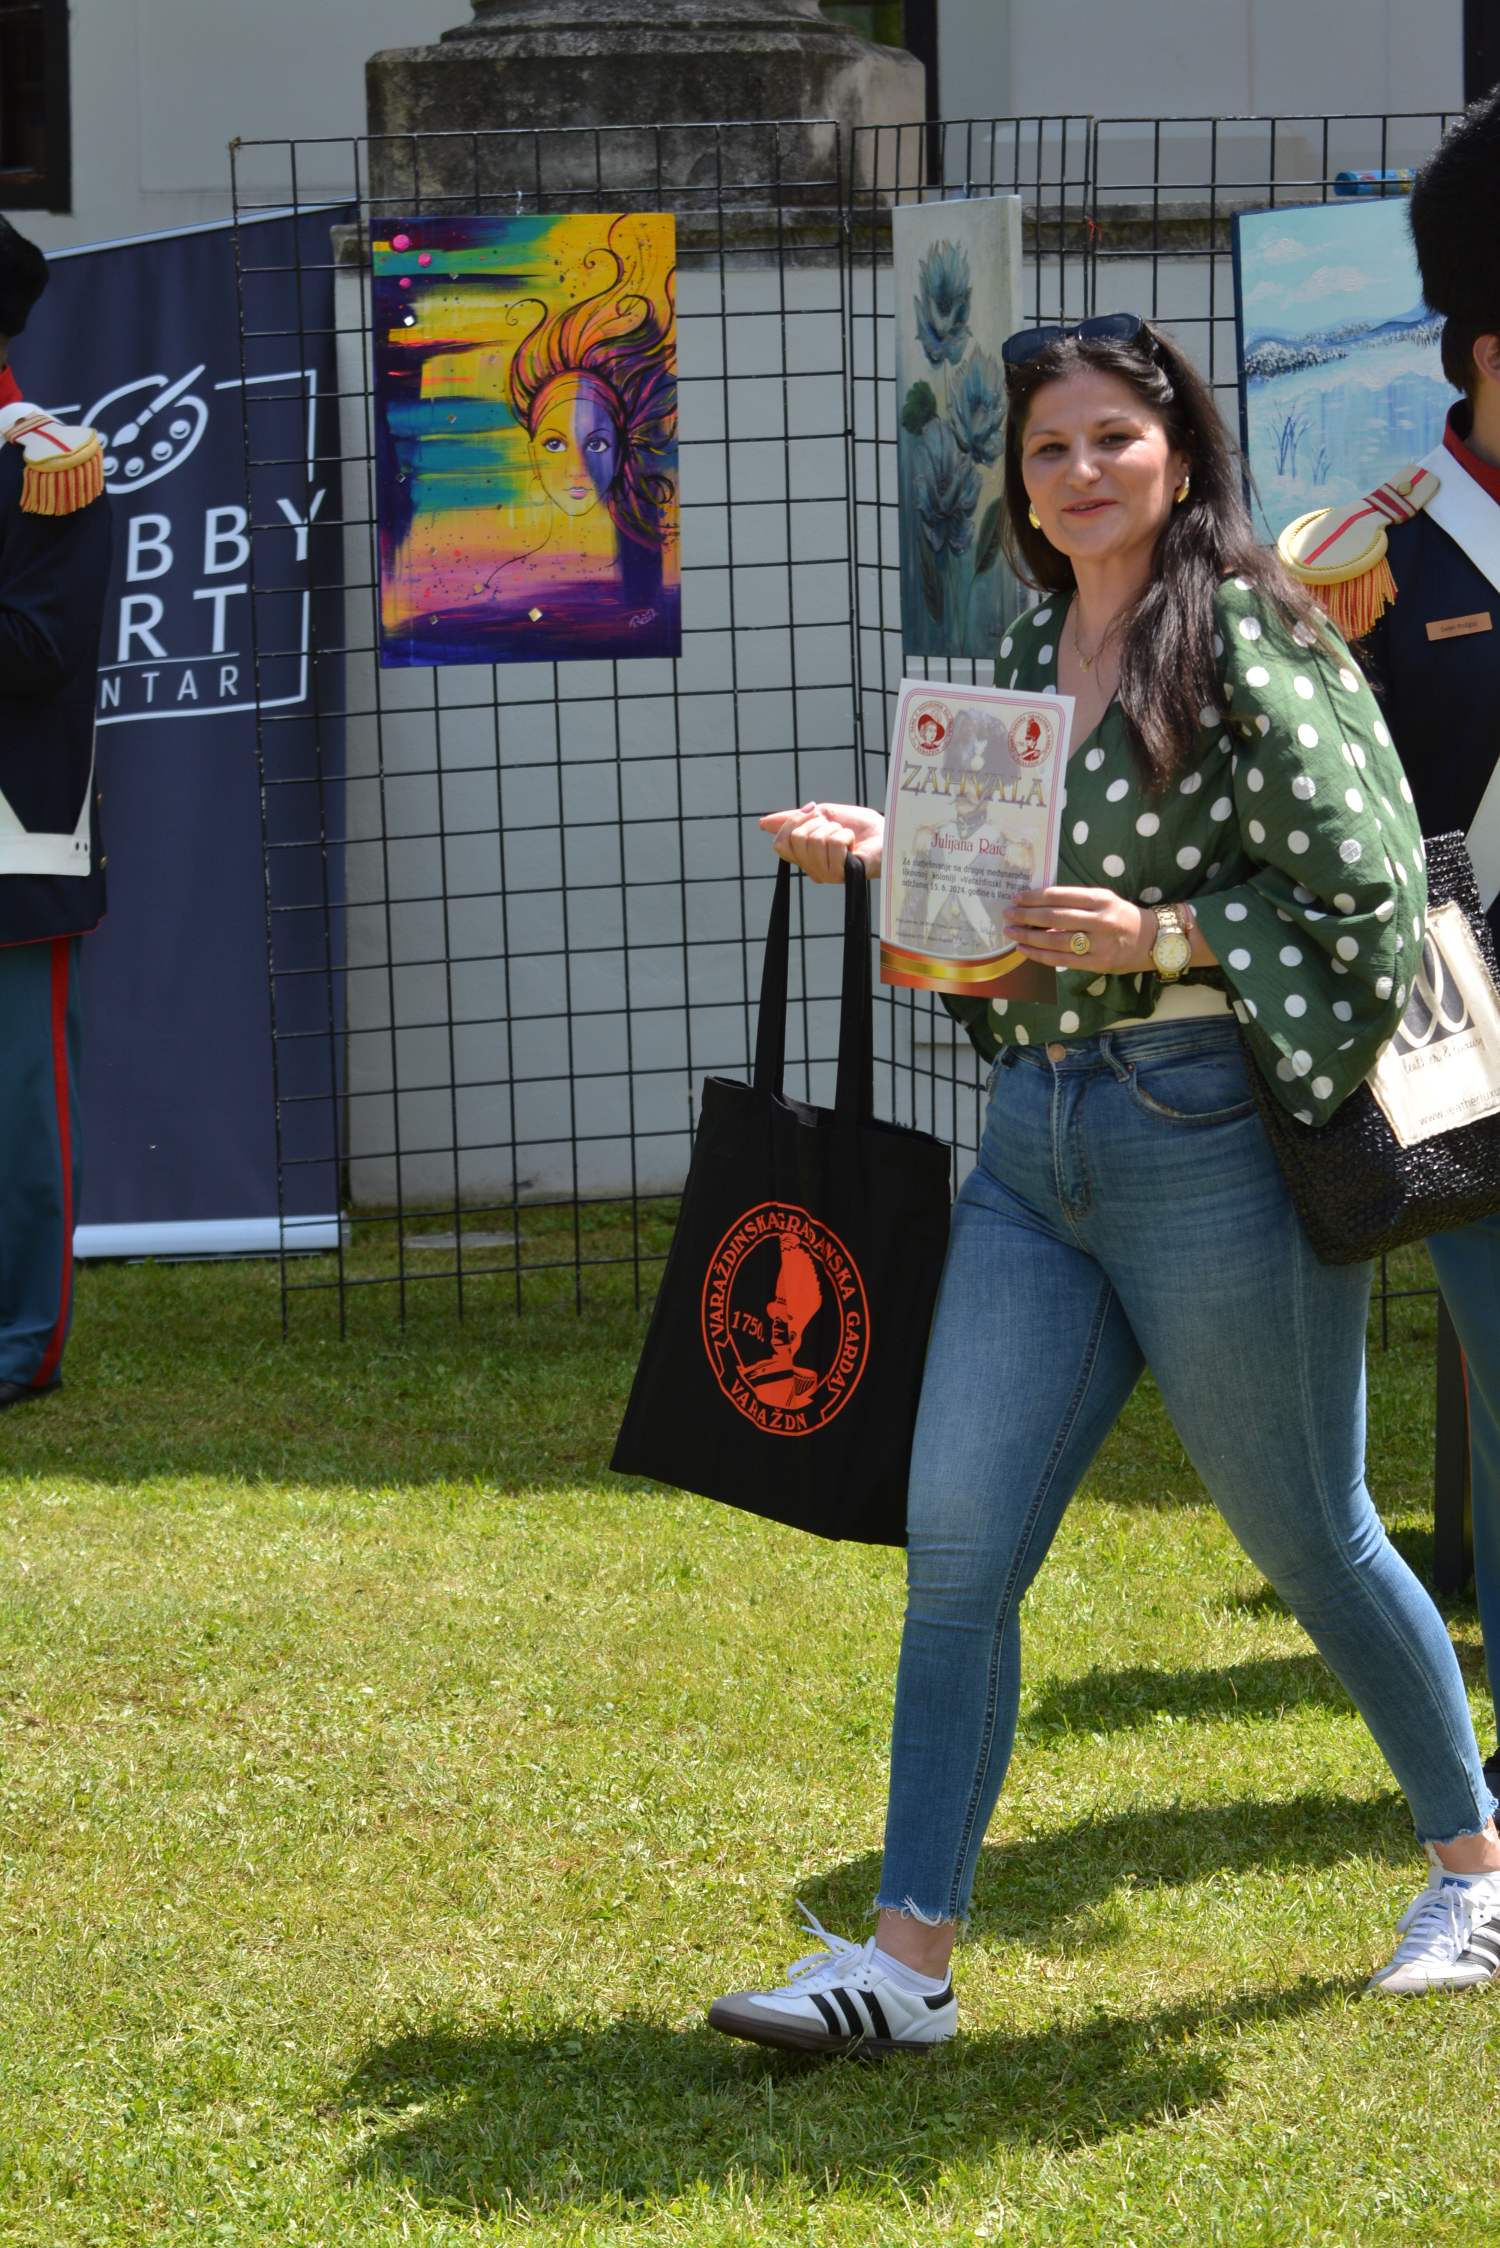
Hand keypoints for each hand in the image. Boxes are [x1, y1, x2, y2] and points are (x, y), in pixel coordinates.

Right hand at [758, 801, 883, 882]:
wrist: (886, 833)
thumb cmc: (858, 826)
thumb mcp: (822, 815)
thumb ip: (794, 819)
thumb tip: (762, 823)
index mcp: (805, 857)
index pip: (781, 843)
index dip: (792, 822)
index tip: (813, 812)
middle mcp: (812, 870)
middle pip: (797, 840)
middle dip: (818, 824)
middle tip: (835, 828)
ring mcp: (826, 874)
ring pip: (814, 841)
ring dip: (834, 830)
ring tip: (847, 837)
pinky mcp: (841, 875)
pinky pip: (833, 845)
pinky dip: (845, 836)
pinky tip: (853, 845)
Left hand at [1003, 885, 1156, 971]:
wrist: (1153, 940)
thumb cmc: (1122, 917)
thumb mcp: (1104, 900)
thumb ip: (1076, 901)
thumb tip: (1039, 906)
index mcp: (1101, 899)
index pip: (1061, 895)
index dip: (1035, 897)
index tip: (1017, 897)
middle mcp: (1100, 920)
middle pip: (1055, 917)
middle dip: (1027, 916)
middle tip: (1008, 914)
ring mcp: (1099, 944)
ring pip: (1055, 940)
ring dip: (1029, 936)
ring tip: (1011, 933)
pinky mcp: (1097, 963)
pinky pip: (1062, 960)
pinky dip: (1040, 955)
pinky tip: (1025, 950)